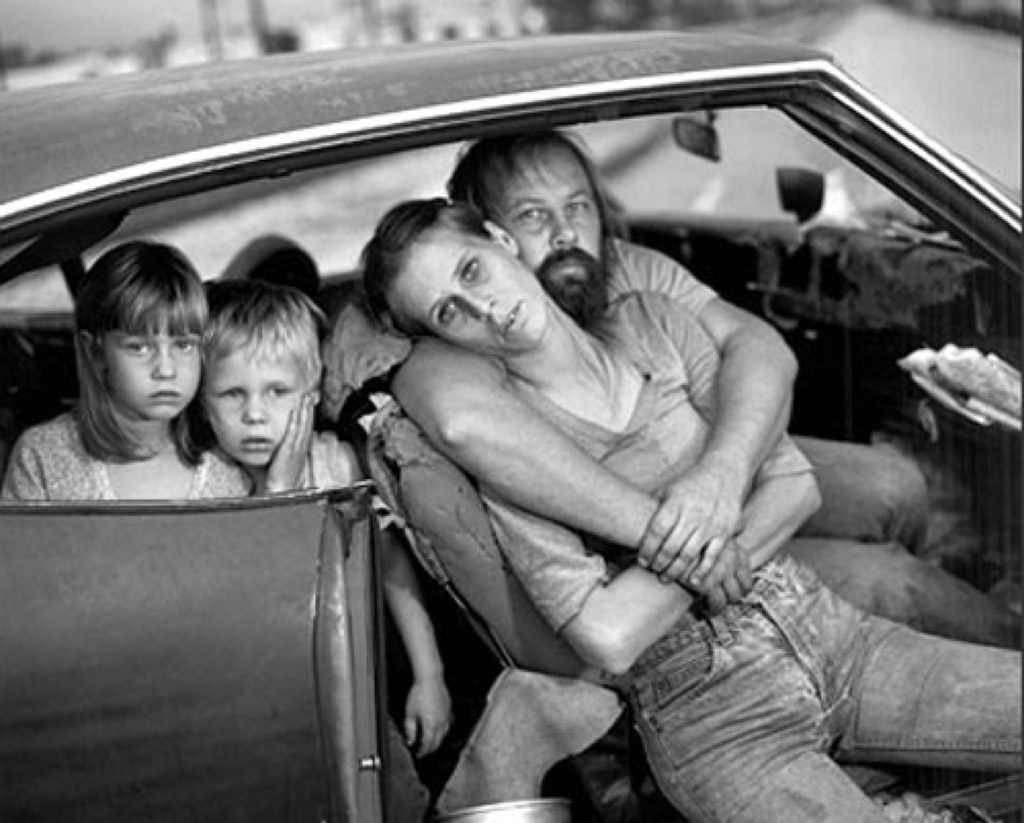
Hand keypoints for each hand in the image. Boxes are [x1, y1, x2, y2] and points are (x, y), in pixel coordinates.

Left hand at [264, 393, 315, 493]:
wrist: (283, 490)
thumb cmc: (283, 480)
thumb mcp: (288, 463)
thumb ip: (288, 453)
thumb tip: (286, 446)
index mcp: (302, 449)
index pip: (307, 428)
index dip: (309, 415)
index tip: (310, 404)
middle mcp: (301, 446)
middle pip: (307, 423)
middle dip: (309, 409)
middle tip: (311, 395)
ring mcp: (296, 448)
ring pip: (302, 425)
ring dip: (304, 411)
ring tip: (305, 398)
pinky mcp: (289, 450)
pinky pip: (293, 432)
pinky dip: (294, 421)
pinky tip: (294, 411)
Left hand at [403, 675, 451, 756]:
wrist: (430, 678)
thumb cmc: (418, 693)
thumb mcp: (409, 713)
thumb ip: (410, 730)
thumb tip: (410, 741)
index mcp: (430, 726)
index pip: (427, 745)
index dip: (422, 752)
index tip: (418, 754)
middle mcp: (441, 723)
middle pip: (437, 742)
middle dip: (430, 749)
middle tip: (424, 751)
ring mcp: (447, 716)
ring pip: (444, 734)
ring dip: (438, 740)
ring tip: (431, 741)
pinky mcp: (449, 709)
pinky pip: (448, 724)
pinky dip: (443, 730)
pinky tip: (439, 728)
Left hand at [638, 457, 744, 581]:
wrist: (723, 472)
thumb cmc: (690, 484)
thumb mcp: (669, 491)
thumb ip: (656, 510)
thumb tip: (631, 524)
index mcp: (675, 503)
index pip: (656, 531)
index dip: (647, 548)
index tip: (642, 561)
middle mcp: (692, 514)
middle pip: (671, 545)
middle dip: (659, 562)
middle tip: (653, 571)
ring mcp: (709, 524)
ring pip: (689, 554)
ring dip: (676, 570)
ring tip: (666, 578)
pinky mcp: (725, 531)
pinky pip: (712, 556)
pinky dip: (703, 571)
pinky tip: (694, 582)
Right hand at [684, 539, 752, 613]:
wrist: (670, 538)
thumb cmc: (683, 536)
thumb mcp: (705, 535)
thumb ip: (716, 546)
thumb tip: (717, 558)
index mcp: (733, 548)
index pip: (746, 573)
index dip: (740, 585)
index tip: (729, 589)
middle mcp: (732, 560)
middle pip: (743, 588)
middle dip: (732, 596)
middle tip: (720, 599)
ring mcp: (722, 573)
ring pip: (733, 597)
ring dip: (723, 603)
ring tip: (711, 606)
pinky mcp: (709, 584)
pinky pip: (718, 604)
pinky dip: (712, 608)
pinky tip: (703, 608)